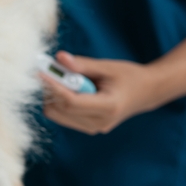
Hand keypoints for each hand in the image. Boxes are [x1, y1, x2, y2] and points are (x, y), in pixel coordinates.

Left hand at [40, 52, 166, 134]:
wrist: (146, 92)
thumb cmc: (129, 77)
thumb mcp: (107, 67)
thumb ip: (82, 64)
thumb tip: (59, 58)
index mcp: (108, 107)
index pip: (71, 102)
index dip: (53, 87)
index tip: (40, 72)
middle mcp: (99, 123)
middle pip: (60, 111)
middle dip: (50, 91)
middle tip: (49, 70)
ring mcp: (94, 128)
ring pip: (58, 116)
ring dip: (53, 96)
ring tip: (64, 78)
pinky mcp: (88, 127)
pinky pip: (64, 116)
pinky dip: (59, 101)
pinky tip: (69, 88)